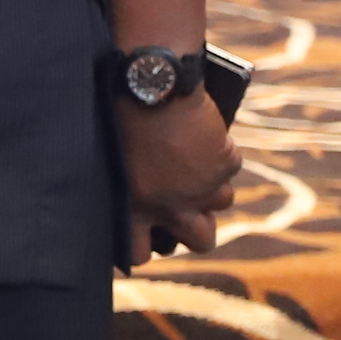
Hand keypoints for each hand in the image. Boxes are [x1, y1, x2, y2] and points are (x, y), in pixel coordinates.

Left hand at [116, 85, 239, 262]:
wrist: (149, 86)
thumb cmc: (118, 118)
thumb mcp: (110, 160)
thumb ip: (125, 186)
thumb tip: (140, 200)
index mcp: (132, 209)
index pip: (138, 253)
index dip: (145, 248)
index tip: (147, 240)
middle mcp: (171, 206)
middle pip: (202, 240)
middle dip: (199, 231)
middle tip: (188, 212)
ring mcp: (202, 187)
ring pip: (222, 201)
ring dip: (212, 186)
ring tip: (193, 162)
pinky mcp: (223, 163)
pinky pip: (230, 164)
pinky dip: (220, 152)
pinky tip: (201, 134)